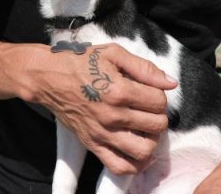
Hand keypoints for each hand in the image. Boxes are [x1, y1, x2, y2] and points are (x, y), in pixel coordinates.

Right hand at [25, 43, 176, 174]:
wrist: (49, 77)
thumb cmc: (81, 62)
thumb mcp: (113, 53)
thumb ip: (144, 68)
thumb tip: (171, 83)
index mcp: (119, 90)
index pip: (159, 101)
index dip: (159, 94)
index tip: (149, 90)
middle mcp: (112, 115)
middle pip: (156, 126)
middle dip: (158, 116)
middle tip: (148, 108)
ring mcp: (102, 133)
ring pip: (144, 151)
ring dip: (152, 141)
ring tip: (145, 129)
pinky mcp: (93, 145)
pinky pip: (120, 167)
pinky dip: (134, 164)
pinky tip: (137, 150)